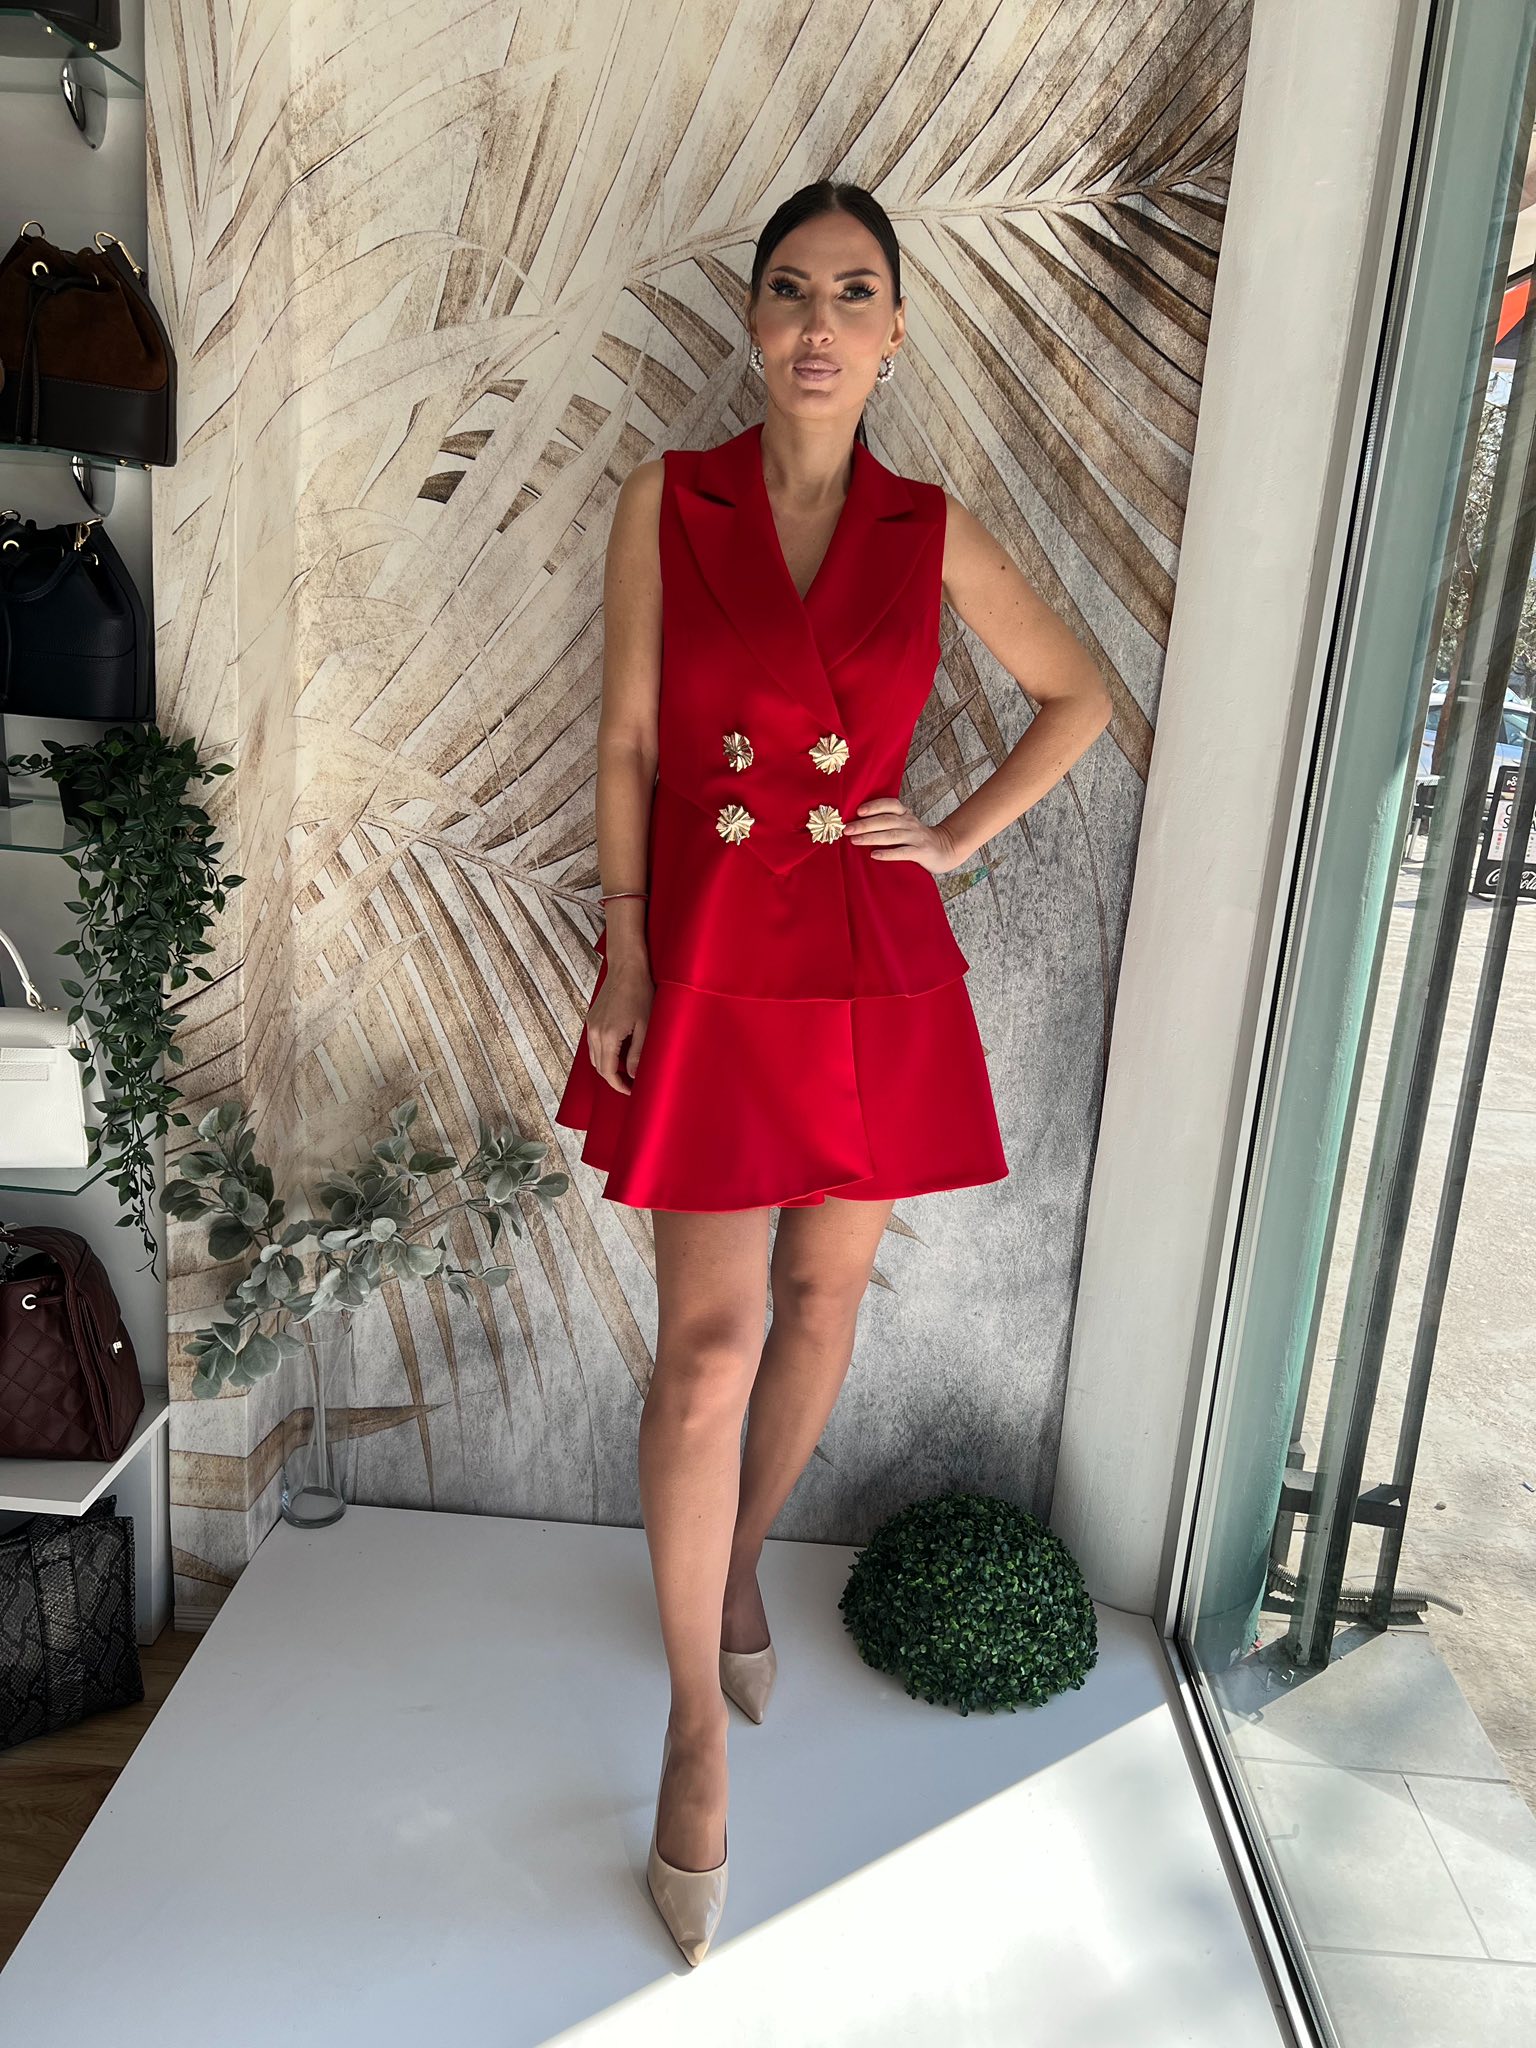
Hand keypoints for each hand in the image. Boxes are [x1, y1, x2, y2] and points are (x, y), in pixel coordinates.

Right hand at [587, 958, 652, 1094]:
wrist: (627, 968)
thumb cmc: (640, 993)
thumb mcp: (646, 1026)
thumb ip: (638, 1053)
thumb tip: (634, 1075)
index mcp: (608, 1035)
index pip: (609, 1072)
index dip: (619, 1086)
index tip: (631, 1091)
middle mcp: (595, 1032)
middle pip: (599, 1067)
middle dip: (614, 1079)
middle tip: (630, 1085)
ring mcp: (591, 1025)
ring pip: (594, 1057)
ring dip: (607, 1067)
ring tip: (625, 1072)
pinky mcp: (591, 1018)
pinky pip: (593, 1044)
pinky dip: (603, 1054)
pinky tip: (617, 1054)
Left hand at [843, 797, 959, 874]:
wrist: (946, 849)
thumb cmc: (917, 838)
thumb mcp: (905, 825)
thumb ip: (887, 822)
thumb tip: (857, 823)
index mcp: (905, 814)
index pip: (889, 805)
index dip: (874, 806)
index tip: (858, 811)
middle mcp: (910, 823)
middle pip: (886, 821)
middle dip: (865, 824)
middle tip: (847, 830)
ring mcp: (916, 837)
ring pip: (892, 835)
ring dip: (872, 837)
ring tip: (855, 841)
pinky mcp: (921, 852)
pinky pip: (903, 852)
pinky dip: (888, 853)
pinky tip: (874, 855)